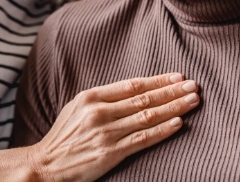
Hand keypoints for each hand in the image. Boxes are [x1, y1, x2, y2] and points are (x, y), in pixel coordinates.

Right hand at [29, 73, 199, 180]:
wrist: (46, 164)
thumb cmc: (64, 134)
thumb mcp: (78, 106)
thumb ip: (104, 98)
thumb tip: (134, 90)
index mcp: (92, 96)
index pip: (133, 85)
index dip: (157, 80)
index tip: (177, 75)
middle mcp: (100, 111)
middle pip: (144, 98)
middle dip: (172, 91)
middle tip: (193, 85)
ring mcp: (106, 132)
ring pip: (147, 116)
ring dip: (173, 107)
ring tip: (192, 100)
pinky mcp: (110, 153)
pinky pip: (142, 139)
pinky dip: (162, 130)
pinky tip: (178, 124)